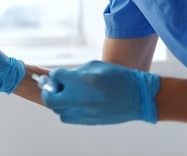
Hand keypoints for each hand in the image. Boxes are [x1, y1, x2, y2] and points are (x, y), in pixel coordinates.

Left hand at [42, 60, 159, 124]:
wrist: (138, 97)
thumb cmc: (119, 77)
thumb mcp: (97, 66)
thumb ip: (76, 71)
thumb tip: (62, 77)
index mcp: (84, 80)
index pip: (56, 76)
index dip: (54, 74)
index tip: (57, 75)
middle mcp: (82, 98)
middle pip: (50, 99)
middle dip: (48, 91)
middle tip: (51, 88)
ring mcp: (85, 112)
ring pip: (57, 110)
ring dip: (57, 101)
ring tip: (64, 96)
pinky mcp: (89, 121)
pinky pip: (67, 118)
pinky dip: (66, 110)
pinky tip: (73, 104)